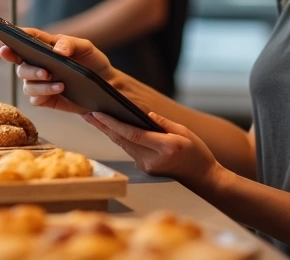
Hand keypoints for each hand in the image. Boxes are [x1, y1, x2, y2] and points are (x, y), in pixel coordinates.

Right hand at [0, 28, 122, 113]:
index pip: (25, 40)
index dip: (13, 40)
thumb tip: (57, 50)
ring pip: (27, 85)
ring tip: (60, 84)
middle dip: (29, 70)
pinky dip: (44, 95)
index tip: (8, 44)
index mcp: (45, 47)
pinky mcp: (46, 99)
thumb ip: (70, 43)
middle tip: (46, 72)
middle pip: (21, 66)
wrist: (106, 85)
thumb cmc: (93, 62)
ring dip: (40, 85)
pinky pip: (35, 99)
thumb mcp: (86, 47)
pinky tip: (59, 91)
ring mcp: (40, 83)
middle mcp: (38, 64)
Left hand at [85, 111, 228, 194]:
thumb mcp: (185, 132)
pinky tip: (111, 128)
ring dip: (108, 131)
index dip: (113, 123)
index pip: (132, 134)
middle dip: (103, 126)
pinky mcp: (144, 168)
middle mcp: (152, 159)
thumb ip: (164, 123)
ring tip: (94, 118)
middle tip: (87, 112)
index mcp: (165, 148)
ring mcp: (147, 166)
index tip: (98, 113)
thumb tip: (145, 114)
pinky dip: (119, 138)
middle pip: (122, 140)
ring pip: (123, 145)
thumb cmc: (197, 153)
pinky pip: (129, 150)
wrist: (202, 178)